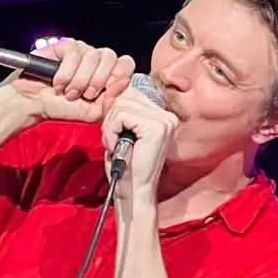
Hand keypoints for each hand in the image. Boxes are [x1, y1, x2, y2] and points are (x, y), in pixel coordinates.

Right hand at [11, 39, 134, 123]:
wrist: (35, 104)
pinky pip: (73, 55)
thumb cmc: (62, 107)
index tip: (108, 90)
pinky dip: (65, 73)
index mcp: (107, 74)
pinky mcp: (64, 46)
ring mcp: (81, 51)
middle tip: (84, 95)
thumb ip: (111, 101)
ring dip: (79, 80)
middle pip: (110, 57)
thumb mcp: (93, 112)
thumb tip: (123, 82)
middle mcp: (96, 60)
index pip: (126, 63)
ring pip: (93, 56)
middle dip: (97, 81)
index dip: (120, 74)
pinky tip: (58, 83)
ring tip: (69, 92)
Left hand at [100, 85, 178, 200]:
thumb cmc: (125, 165)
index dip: (115, 104)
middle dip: (111, 119)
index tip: (112, 125)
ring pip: (122, 106)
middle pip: (126, 97)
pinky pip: (122, 116)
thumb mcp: (118, 129)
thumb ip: (117, 107)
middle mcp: (167, 115)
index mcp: (161, 115)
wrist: (132, 191)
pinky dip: (111, 132)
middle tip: (114, 142)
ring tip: (116, 146)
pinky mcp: (156, 128)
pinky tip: (118, 147)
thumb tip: (115, 86)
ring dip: (110, 127)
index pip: (132, 92)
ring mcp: (164, 121)